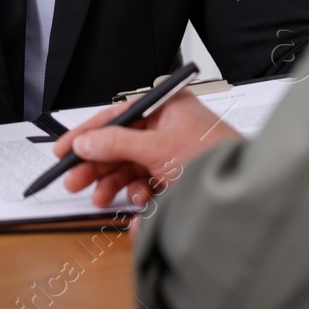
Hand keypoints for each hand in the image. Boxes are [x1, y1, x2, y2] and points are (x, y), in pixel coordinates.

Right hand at [52, 89, 241, 208]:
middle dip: (96, 164)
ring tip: (98, 197)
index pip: (117, 116)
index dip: (87, 133)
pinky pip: (146, 182)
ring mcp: (172, 151)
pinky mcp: (176, 175)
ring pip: (130, 166)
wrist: (244, 191)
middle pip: (119, 144)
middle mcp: (167, 126)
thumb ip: (117, 143)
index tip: (64, 149)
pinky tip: (136, 201)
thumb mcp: (158, 148)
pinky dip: (137, 193)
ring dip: (113, 182)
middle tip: (74, 180)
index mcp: (165, 107)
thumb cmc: (214, 156)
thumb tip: (86, 141)